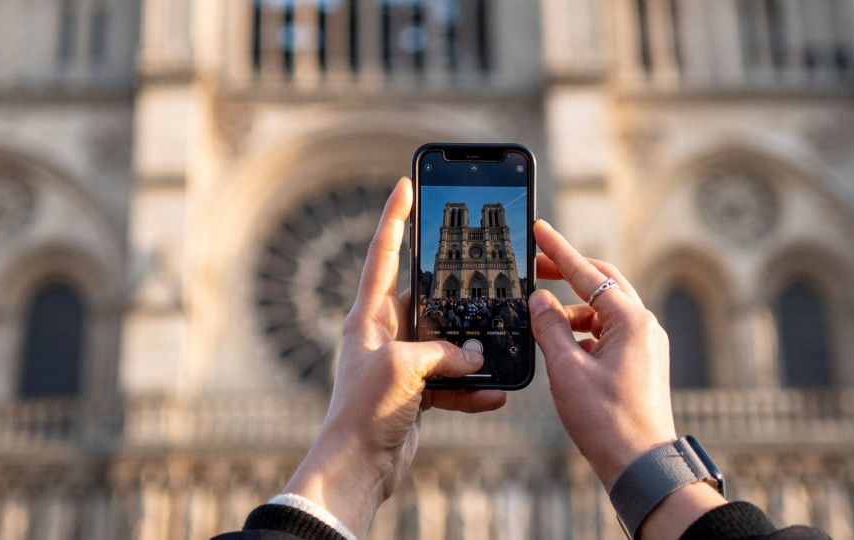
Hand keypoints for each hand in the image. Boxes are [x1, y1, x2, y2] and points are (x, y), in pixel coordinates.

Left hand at [283, 178, 506, 536]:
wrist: (357, 466)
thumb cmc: (365, 409)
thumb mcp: (405, 368)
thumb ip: (444, 352)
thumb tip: (474, 355)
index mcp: (368, 317)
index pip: (383, 255)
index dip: (394, 218)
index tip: (405, 184)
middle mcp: (383, 335)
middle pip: (426, 303)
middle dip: (456, 300)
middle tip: (482, 279)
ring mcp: (400, 365)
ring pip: (445, 345)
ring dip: (470, 353)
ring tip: (496, 349)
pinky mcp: (414, 394)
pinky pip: (450, 382)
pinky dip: (472, 389)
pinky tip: (495, 394)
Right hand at [529, 219, 724, 538]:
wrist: (641, 465)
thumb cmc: (606, 420)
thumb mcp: (567, 369)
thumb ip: (549, 328)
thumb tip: (539, 301)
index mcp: (630, 320)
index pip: (588, 274)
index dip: (559, 250)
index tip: (540, 229)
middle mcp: (644, 326)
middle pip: (603, 284)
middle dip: (569, 274)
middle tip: (537, 268)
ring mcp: (646, 345)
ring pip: (605, 310)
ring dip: (574, 309)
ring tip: (542, 319)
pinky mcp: (641, 363)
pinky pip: (609, 333)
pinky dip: (584, 332)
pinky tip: (562, 345)